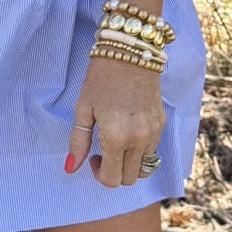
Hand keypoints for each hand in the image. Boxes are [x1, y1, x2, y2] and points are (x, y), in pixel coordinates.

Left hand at [65, 57, 164, 186]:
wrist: (129, 52)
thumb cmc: (100, 79)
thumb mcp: (83, 109)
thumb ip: (78, 142)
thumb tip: (70, 168)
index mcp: (115, 137)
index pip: (111, 179)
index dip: (99, 175)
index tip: (92, 158)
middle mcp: (138, 139)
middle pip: (129, 179)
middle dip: (114, 173)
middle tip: (102, 153)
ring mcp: (153, 132)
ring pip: (144, 169)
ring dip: (129, 165)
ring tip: (117, 146)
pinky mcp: (161, 124)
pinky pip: (152, 151)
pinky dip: (140, 153)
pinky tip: (128, 135)